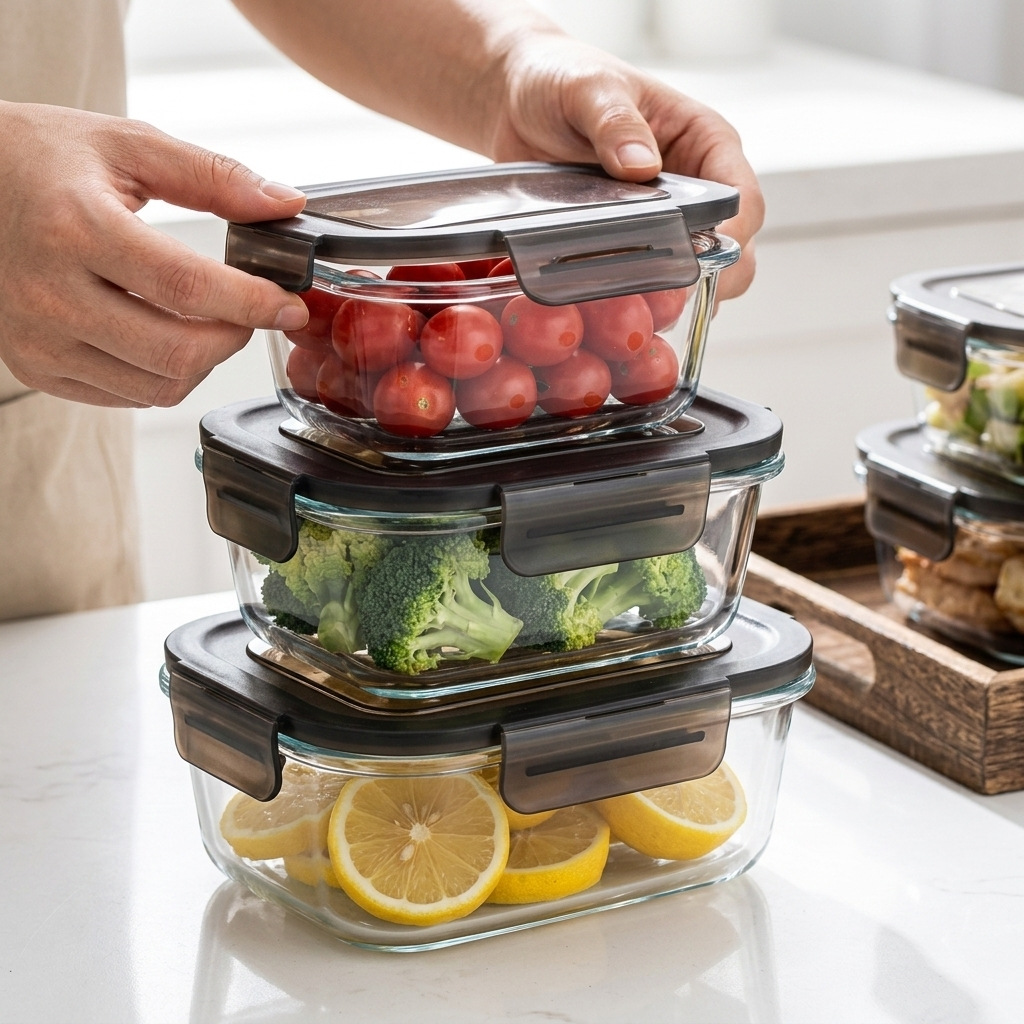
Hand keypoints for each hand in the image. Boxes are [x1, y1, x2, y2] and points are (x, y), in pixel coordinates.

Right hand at [0, 101, 308, 406]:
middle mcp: (49, 293)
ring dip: (205, 362)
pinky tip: (167, 336)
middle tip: (252, 313)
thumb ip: (212, 176)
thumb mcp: (126, 145)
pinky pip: (128, 396)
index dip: (250, 303)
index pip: (184, 286)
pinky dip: (166, 375)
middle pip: (175, 352)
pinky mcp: (36, 368)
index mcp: (75, 228)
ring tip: (210, 322)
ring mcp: (39, 339)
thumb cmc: (40, 160)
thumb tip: (284, 203)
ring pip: (158, 386)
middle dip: (234, 338)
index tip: (289, 305)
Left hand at [487, 32, 763, 302]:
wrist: (515, 102)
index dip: (733, 235)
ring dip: (673, 298)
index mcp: (703, 142)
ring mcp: (663, 223)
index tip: (704, 260)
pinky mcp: (628, 246)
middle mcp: (694, 188)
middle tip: (673, 298)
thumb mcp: (588, 88)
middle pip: (731, 251)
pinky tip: (612, 306)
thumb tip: (641, 166)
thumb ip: (616, 121)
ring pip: (694, 277)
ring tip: (639, 309)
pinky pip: (645, 284)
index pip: (742, 197)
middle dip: (712, 281)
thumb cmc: (561, 79)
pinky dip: (636, 301)